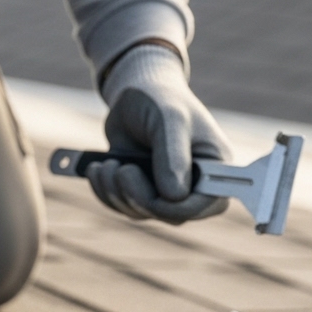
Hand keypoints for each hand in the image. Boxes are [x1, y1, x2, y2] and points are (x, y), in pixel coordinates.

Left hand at [88, 44, 233, 223]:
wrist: (133, 96)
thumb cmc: (159, 100)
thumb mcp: (169, 119)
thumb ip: (173, 154)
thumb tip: (175, 195)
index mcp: (214, 167)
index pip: (208, 205)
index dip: (180, 208)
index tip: (154, 196)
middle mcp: (194, 185)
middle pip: (171, 215)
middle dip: (140, 197)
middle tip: (122, 169)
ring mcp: (167, 191)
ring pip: (142, 213)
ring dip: (117, 193)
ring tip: (107, 164)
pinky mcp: (142, 192)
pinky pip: (124, 207)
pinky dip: (106, 192)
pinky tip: (98, 170)